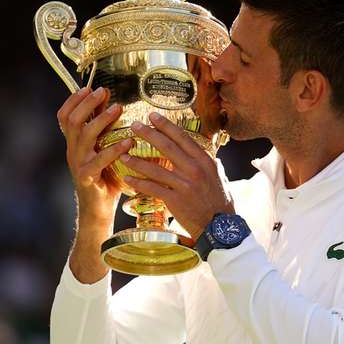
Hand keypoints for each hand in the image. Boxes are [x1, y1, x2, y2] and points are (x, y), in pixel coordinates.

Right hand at [57, 86, 132, 225]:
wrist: (98, 210)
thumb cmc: (106, 178)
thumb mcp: (103, 150)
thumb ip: (104, 130)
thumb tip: (111, 103)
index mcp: (74, 143)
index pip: (64, 116)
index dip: (73, 100)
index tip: (89, 87)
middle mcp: (73, 151)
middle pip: (73, 121)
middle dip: (87, 103)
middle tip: (103, 91)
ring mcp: (78, 164)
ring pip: (85, 136)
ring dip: (102, 120)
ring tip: (119, 109)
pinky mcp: (87, 178)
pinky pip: (99, 160)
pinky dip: (114, 148)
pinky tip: (129, 141)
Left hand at [120, 112, 233, 239]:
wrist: (220, 227)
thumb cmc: (220, 202)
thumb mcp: (219, 177)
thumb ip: (209, 163)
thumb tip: (203, 153)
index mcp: (205, 161)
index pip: (183, 138)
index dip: (166, 126)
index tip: (153, 116)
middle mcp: (194, 169)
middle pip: (167, 147)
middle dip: (148, 134)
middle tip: (134, 126)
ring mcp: (184, 184)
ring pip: (155, 168)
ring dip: (137, 160)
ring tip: (123, 154)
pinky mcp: (175, 200)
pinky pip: (152, 188)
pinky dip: (138, 183)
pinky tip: (127, 178)